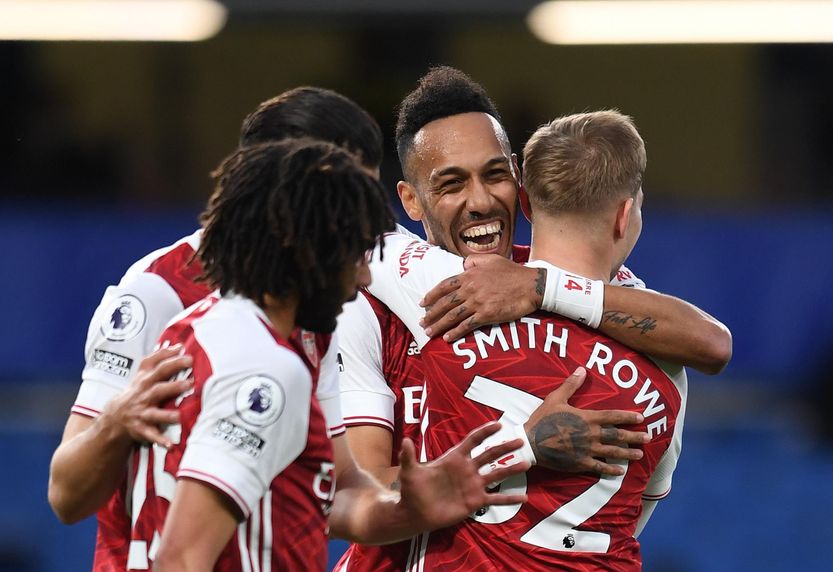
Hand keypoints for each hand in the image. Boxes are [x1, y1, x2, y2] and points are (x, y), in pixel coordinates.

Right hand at [100, 345, 192, 447]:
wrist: (115, 417)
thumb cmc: (137, 391)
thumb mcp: (143, 374)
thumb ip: (159, 358)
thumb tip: (178, 345)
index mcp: (145, 381)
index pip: (158, 368)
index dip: (172, 361)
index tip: (187, 356)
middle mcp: (143, 396)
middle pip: (159, 389)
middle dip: (174, 386)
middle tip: (190, 383)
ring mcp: (142, 413)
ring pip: (155, 414)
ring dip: (167, 416)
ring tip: (179, 416)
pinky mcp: (141, 429)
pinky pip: (151, 435)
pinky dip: (160, 440)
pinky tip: (170, 445)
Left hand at [396, 422, 528, 530]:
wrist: (416, 512)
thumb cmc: (413, 490)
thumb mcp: (410, 472)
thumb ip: (409, 457)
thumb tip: (405, 440)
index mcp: (454, 458)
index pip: (472, 441)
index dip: (485, 432)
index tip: (499, 424)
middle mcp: (467, 469)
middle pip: (490, 454)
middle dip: (504, 447)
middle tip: (520, 441)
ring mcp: (473, 485)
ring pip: (496, 474)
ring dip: (511, 469)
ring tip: (527, 464)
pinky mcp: (475, 501)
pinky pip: (496, 499)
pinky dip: (509, 499)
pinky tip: (524, 498)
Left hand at [419, 254, 544, 341]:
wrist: (530, 285)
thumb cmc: (512, 272)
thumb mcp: (491, 259)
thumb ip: (474, 261)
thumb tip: (463, 264)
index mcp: (469, 275)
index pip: (444, 286)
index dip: (432, 295)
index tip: (423, 303)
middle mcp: (470, 289)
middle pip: (445, 303)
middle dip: (431, 314)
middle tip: (422, 322)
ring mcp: (477, 302)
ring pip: (452, 316)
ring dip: (438, 325)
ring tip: (429, 332)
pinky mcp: (486, 315)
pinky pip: (467, 325)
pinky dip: (455, 332)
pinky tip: (447, 338)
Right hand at [524, 367, 647, 475]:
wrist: (531, 442)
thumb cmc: (542, 419)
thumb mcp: (555, 398)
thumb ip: (571, 385)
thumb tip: (582, 369)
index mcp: (587, 418)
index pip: (613, 416)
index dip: (628, 416)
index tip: (641, 418)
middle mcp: (591, 434)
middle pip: (617, 435)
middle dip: (634, 436)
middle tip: (648, 437)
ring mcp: (587, 450)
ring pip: (612, 452)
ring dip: (628, 453)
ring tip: (640, 454)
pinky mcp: (580, 462)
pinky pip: (600, 467)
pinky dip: (611, 469)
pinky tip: (621, 470)